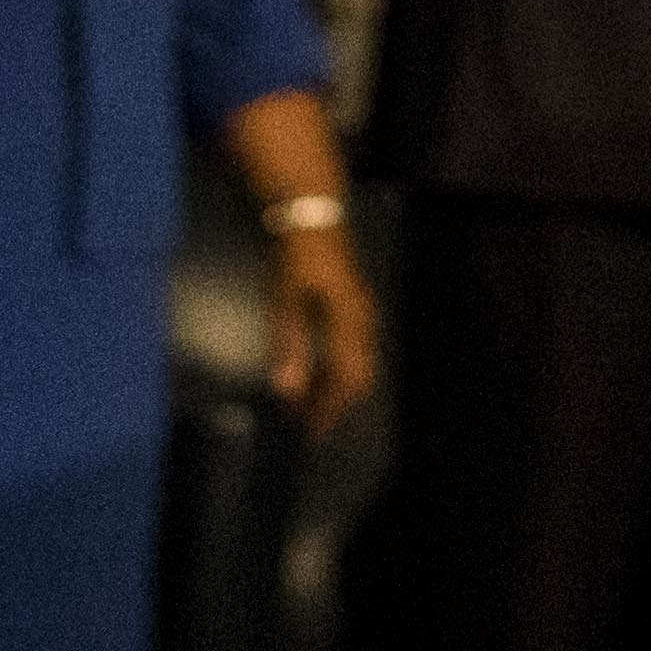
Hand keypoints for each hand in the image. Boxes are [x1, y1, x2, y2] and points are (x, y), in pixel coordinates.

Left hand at [266, 222, 379, 435]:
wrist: (312, 216)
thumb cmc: (296, 256)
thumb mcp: (286, 300)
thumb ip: (288, 344)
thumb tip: (286, 390)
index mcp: (351, 324)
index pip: (344, 381)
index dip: (328, 410)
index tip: (311, 434)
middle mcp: (363, 322)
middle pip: (358, 377)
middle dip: (334, 404)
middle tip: (310, 425)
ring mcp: (362, 312)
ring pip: (357, 363)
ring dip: (335, 386)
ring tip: (309, 402)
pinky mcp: (355, 304)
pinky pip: (354, 348)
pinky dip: (336, 368)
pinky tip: (316, 370)